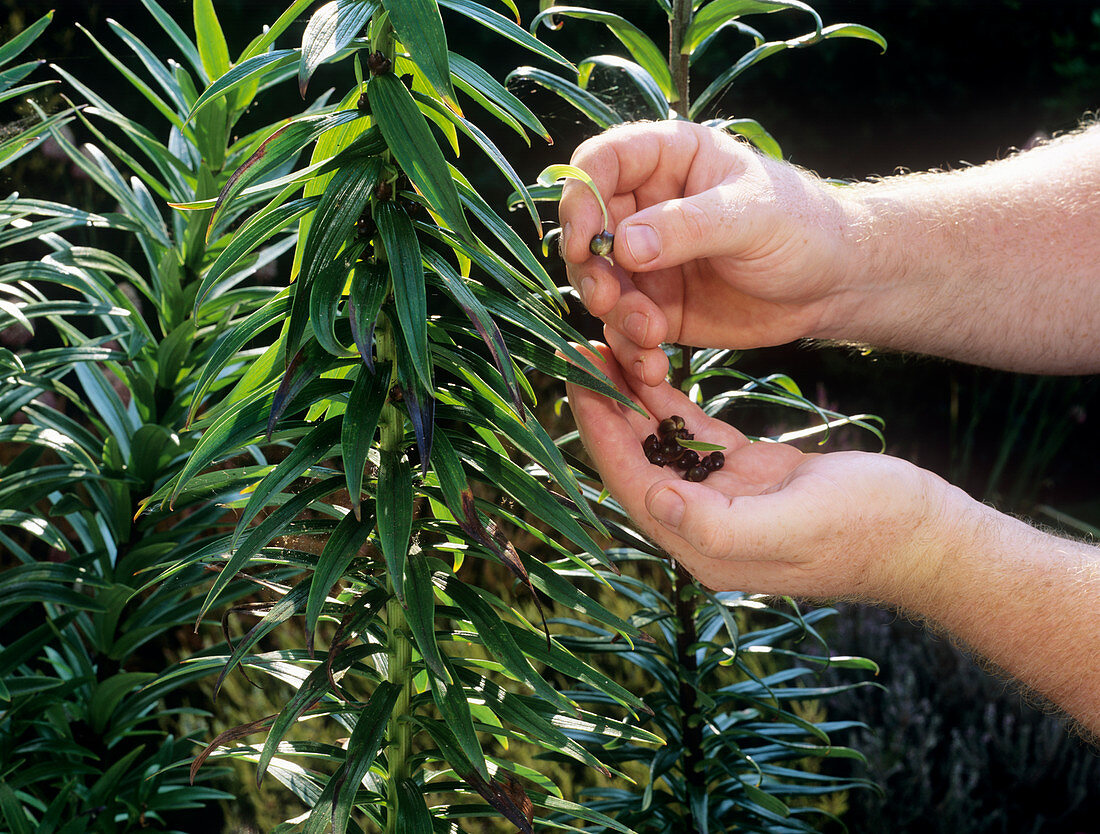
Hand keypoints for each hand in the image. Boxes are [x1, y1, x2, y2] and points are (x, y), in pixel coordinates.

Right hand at [559, 121, 860, 385]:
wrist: (835, 286)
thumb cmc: (803, 228)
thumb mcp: (753, 216)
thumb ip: (688, 226)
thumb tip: (622, 244)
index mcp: (667, 161)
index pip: (600, 164)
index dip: (581, 198)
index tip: (585, 240)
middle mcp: (645, 207)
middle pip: (586, 231)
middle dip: (590, 269)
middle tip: (608, 299)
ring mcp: (646, 260)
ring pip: (598, 284)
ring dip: (613, 314)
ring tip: (650, 335)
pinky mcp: (655, 307)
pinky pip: (623, 327)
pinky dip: (631, 349)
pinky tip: (655, 365)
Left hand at [566, 345, 968, 607]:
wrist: (927, 536)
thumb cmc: (872, 531)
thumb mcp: (795, 525)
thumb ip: (719, 524)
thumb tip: (654, 498)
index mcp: (705, 547)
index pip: (633, 485)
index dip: (600, 434)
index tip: (577, 381)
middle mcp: (704, 526)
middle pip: (636, 462)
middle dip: (605, 410)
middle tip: (579, 354)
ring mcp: (726, 499)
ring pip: (661, 445)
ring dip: (632, 401)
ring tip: (605, 350)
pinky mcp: (750, 475)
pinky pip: (696, 436)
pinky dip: (671, 405)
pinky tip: (651, 371)